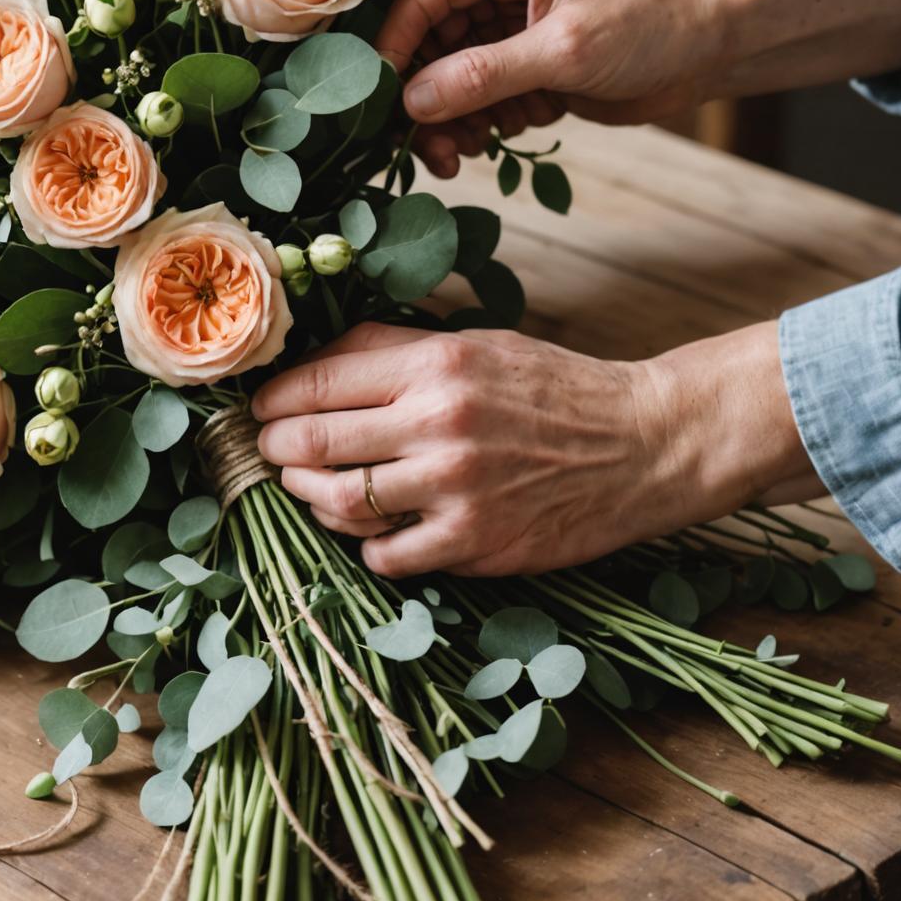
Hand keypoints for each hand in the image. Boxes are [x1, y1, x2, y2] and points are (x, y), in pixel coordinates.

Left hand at [251, 320, 818, 579]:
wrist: (641, 442)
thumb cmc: (552, 388)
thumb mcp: (474, 344)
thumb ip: (392, 349)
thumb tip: (311, 362)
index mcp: (436, 365)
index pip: (317, 382)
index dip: (272, 399)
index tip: (258, 407)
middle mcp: (439, 425)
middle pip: (313, 442)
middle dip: (274, 448)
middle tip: (268, 449)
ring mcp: (456, 490)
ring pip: (339, 502)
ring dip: (310, 496)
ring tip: (308, 486)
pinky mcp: (476, 543)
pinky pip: (387, 556)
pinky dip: (367, 545)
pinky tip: (372, 529)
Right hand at [377, 0, 720, 176]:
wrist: (714, 46)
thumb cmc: (650, 26)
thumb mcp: (563, 51)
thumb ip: (483, 76)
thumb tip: (412, 102)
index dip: (396, 41)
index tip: (379, 92)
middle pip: (433, 39)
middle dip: (424, 93)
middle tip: (420, 142)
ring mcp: (514, 26)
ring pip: (452, 73)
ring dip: (448, 117)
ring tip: (457, 155)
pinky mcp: (530, 63)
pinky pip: (482, 95)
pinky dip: (478, 123)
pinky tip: (489, 143)